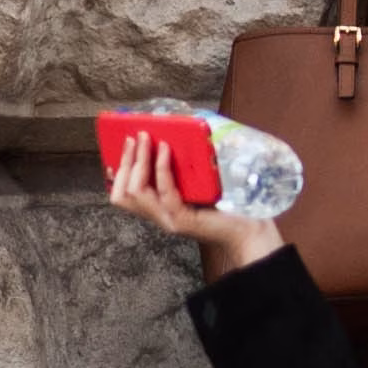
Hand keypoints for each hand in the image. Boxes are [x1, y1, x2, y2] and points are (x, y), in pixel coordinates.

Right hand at [106, 132, 280, 278]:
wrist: (250, 230)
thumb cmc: (229, 205)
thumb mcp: (199, 186)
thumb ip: (183, 172)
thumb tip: (174, 139)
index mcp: (158, 209)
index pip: (122, 195)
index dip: (116, 173)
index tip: (121, 149)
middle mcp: (158, 216)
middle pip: (123, 193)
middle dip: (126, 161)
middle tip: (134, 136)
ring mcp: (168, 219)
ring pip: (136, 192)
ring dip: (139, 161)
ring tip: (146, 139)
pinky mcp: (182, 219)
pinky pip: (164, 192)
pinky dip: (161, 168)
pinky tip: (166, 150)